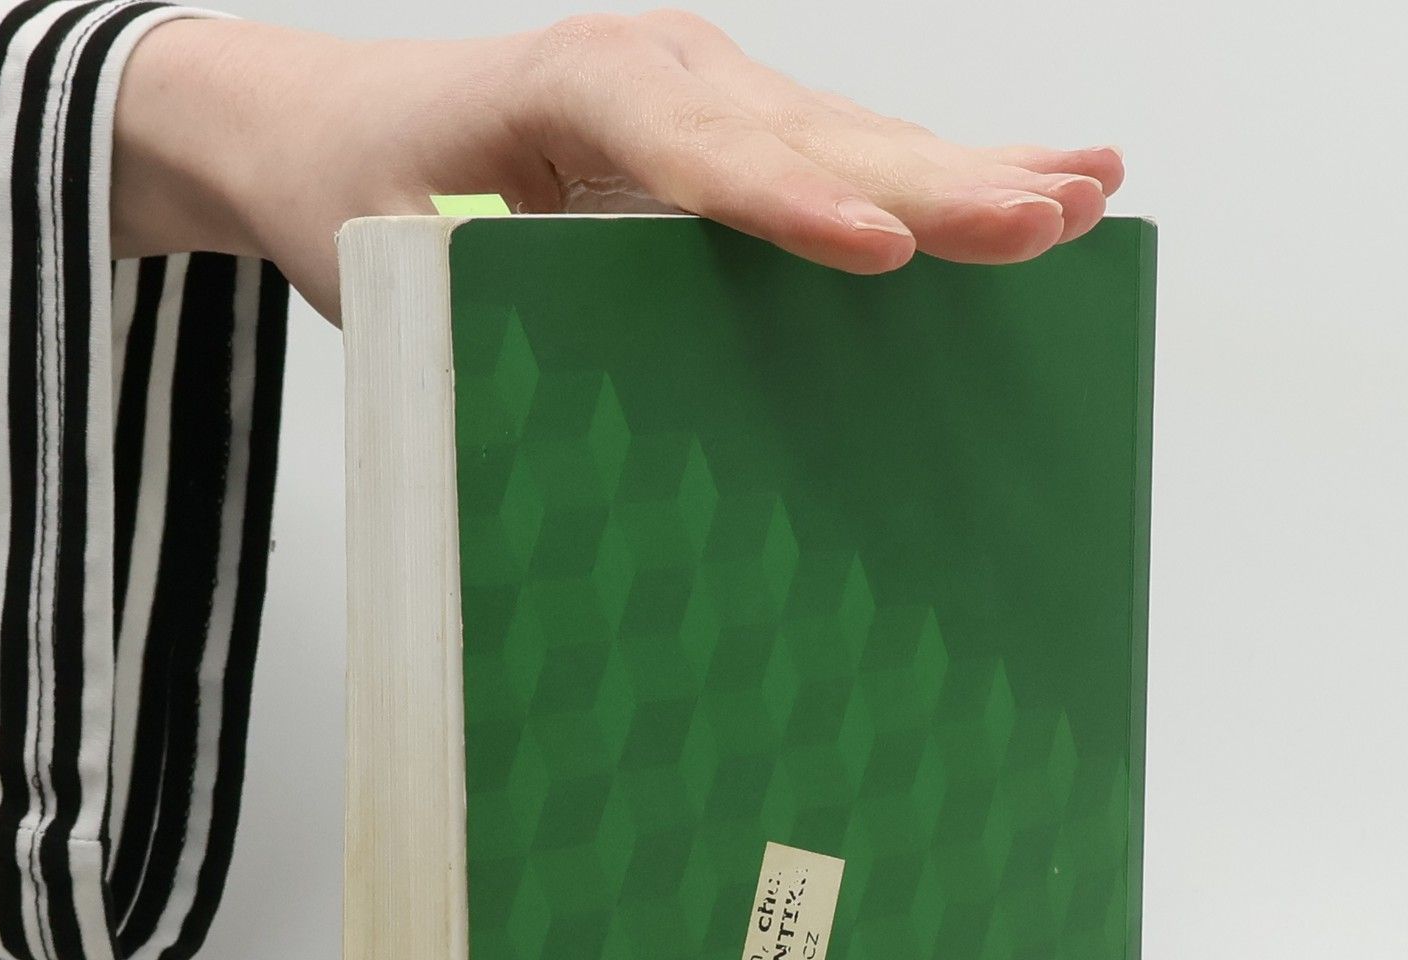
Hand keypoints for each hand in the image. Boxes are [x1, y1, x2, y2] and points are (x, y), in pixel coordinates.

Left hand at [112, 10, 1124, 323]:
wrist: (321, 123)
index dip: (789, 203)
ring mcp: (704, 92)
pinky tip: (1039, 178)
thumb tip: (588, 438)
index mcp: (567, 90)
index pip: (695, 151)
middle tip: (1048, 220)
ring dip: (973, 169)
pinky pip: (844, 152)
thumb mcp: (393, 269)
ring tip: (1087, 194)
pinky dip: (939, 172)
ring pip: (854, 135)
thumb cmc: (358, 195)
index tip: (879, 251)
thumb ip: (482, 323)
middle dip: (938, 182)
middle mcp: (656, 73)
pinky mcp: (729, 129)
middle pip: (814, 132)